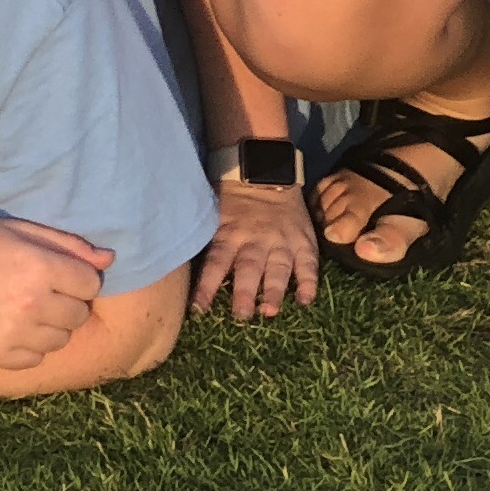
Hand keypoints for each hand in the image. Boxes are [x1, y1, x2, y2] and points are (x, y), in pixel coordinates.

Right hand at [0, 214, 109, 366]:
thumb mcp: (14, 230)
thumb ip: (65, 244)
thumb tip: (110, 259)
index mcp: (37, 266)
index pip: (91, 282)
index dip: (76, 276)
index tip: (55, 271)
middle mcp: (30, 303)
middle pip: (80, 313)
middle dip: (66, 300)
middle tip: (36, 288)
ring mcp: (14, 333)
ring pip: (61, 338)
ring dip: (50, 325)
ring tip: (21, 307)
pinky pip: (36, 358)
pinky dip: (29, 345)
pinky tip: (7, 324)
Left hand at [191, 180, 319, 322]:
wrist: (266, 175)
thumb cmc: (232, 200)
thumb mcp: (212, 214)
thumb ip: (205, 239)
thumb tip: (180, 262)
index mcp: (229, 235)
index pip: (215, 264)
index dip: (206, 287)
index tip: (199, 309)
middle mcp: (255, 241)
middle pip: (249, 269)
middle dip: (245, 294)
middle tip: (242, 315)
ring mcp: (281, 242)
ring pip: (278, 269)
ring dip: (275, 292)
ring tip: (270, 312)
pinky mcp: (303, 242)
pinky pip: (308, 264)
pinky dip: (309, 283)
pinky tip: (305, 301)